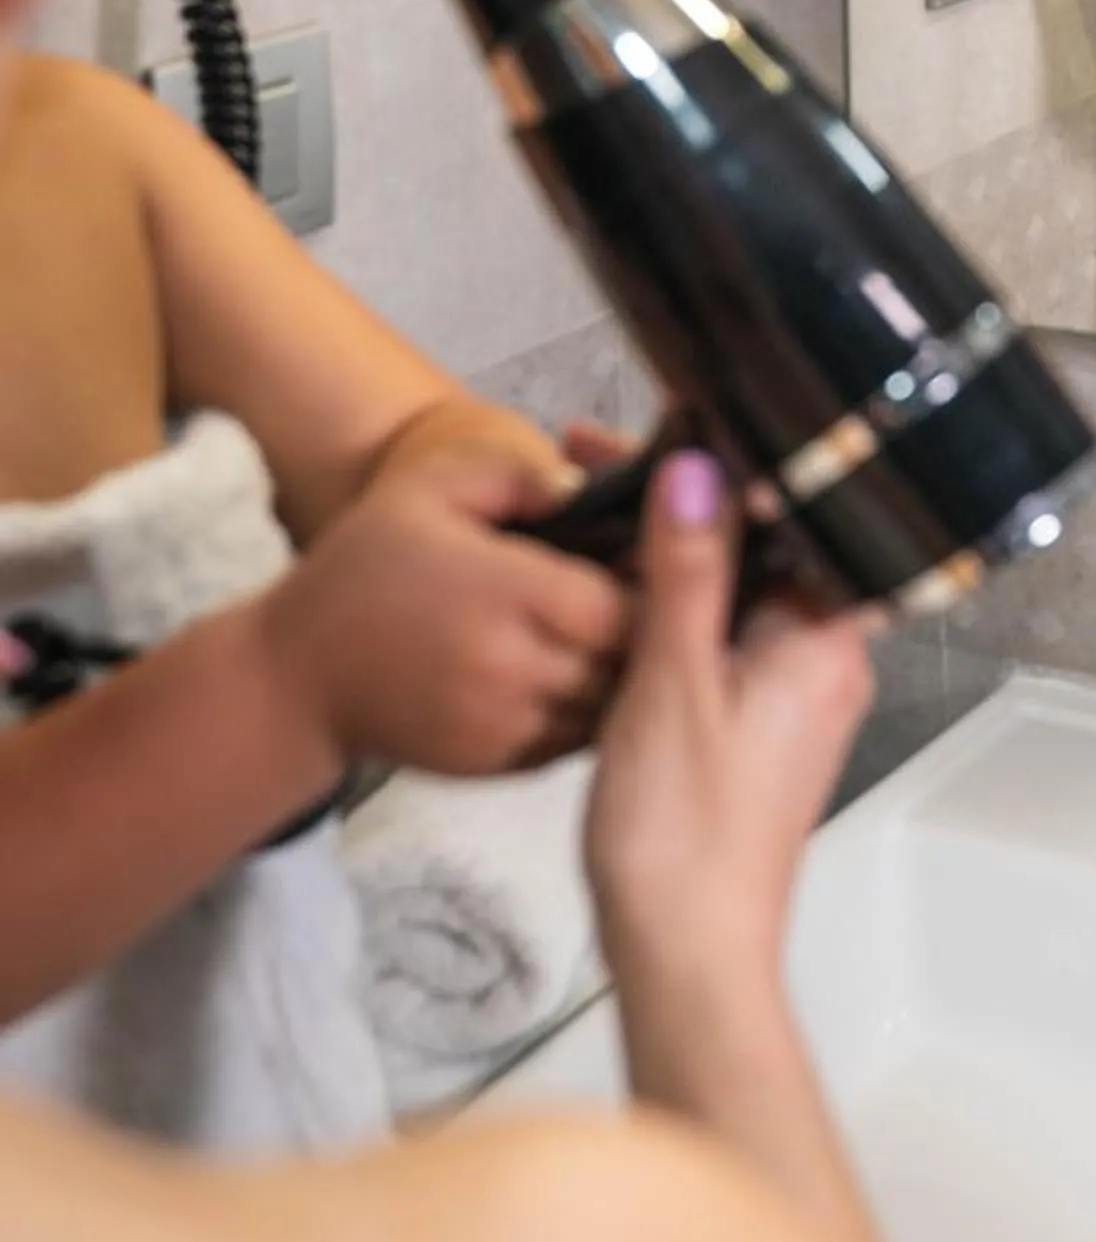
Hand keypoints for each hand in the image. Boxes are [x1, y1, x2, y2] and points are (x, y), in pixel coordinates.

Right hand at [260, 443, 631, 779]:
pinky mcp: (496, 766)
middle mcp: (514, 667)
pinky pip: (574, 742)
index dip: (654, 585)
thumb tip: (584, 488)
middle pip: (629, 660)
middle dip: (649, 631)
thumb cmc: (364, 568)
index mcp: (506, 593)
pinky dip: (589, 712)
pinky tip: (578, 673)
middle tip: (651, 595)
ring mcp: (507, 725)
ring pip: (610, 707)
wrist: (294, 678)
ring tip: (619, 634)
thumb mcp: (427, 489)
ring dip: (624, 674)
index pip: (625, 604)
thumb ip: (514, 475)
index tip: (651, 559)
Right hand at [585, 452, 875, 1014]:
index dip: (731, 459)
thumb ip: (687, 572)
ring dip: (675, 548)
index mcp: (826, 639)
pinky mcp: (755, 729)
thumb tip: (698, 465)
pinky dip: (675, 604)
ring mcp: (793, 696)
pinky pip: (723, 638)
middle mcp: (826, 660)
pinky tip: (615, 585)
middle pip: (765, 547)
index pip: (797, 513)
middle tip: (595, 453)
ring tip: (592, 495)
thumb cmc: (683, 832)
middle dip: (688, 497)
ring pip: (739, 592)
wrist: (687, 958)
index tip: (657, 421)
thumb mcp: (672, 683)